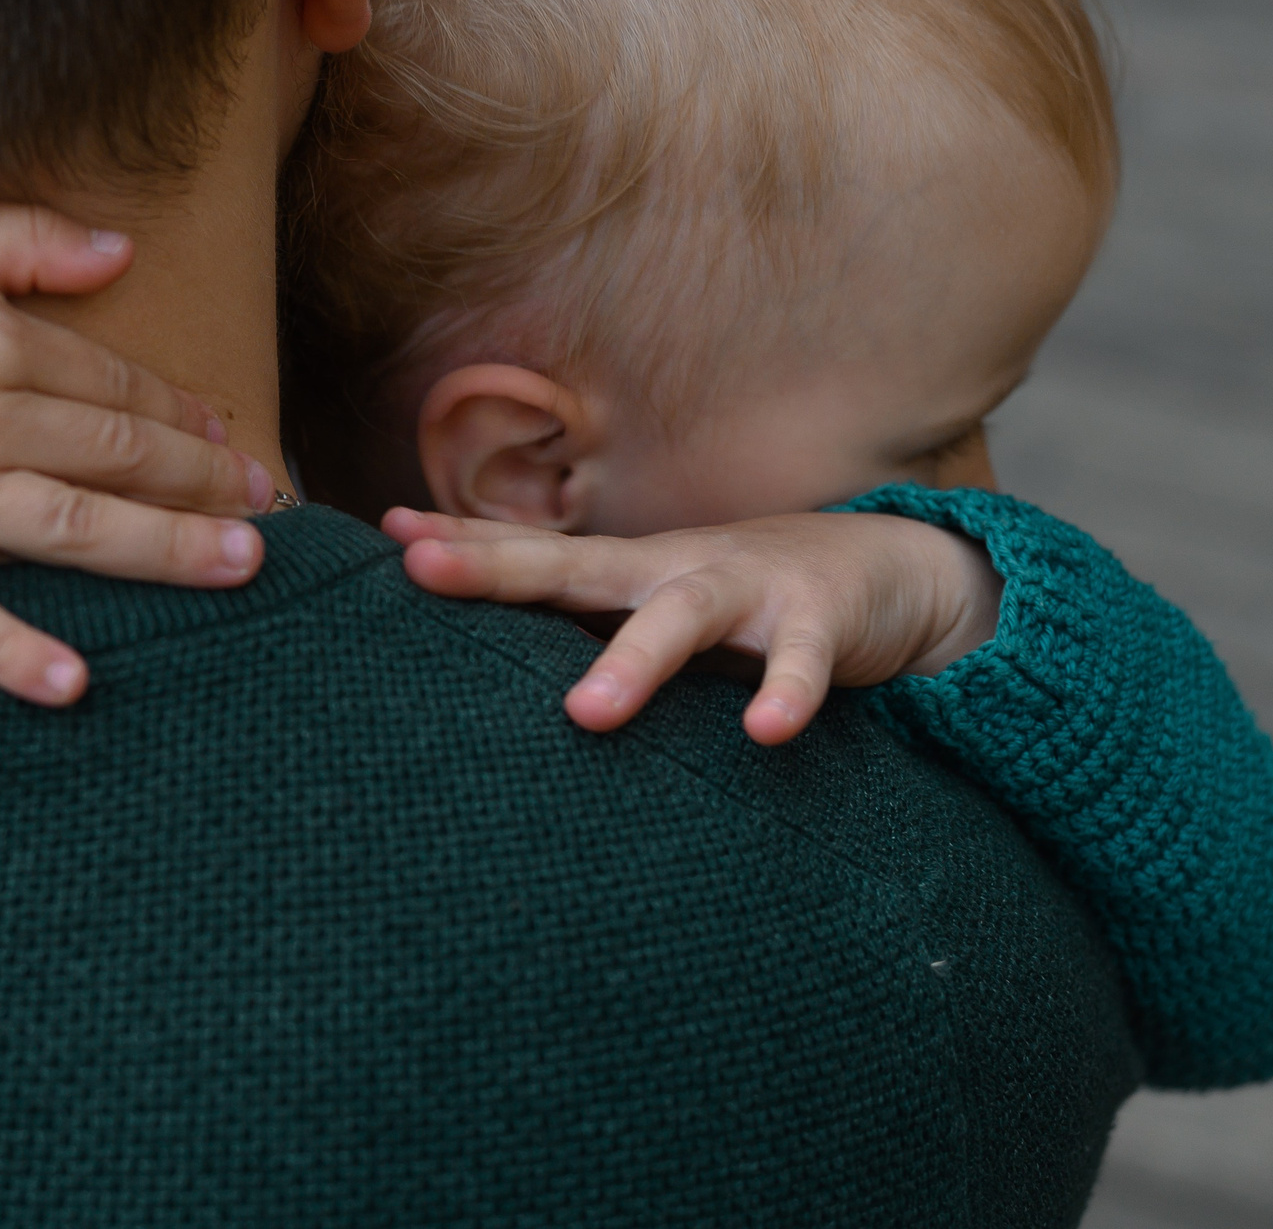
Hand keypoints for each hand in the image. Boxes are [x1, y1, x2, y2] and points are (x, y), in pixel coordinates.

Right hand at [0, 200, 275, 705]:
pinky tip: (71, 682)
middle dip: (207, 486)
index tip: (237, 445)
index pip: (120, 386)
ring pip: (74, 525)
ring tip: (238, 568)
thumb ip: (25, 238)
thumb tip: (123, 250)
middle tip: (274, 516)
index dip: (188, 416)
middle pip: (121, 455)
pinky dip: (11, 648)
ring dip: (163, 551)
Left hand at [384, 509, 1003, 741]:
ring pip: (679, 618)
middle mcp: (674, 570)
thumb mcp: (657, 602)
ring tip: (587, 714)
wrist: (887, 566)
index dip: (461, 546)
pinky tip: (764, 733)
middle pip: (574, 564)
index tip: (386, 539)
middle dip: (496, 567)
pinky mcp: (819, 623)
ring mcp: (747, 589)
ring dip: (634, 661)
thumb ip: (584, 618)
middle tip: (420, 568)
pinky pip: (800, 664)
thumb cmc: (744, 597)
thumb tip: (480, 643)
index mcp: (629, 572)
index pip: (531, 557)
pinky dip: (784, 694)